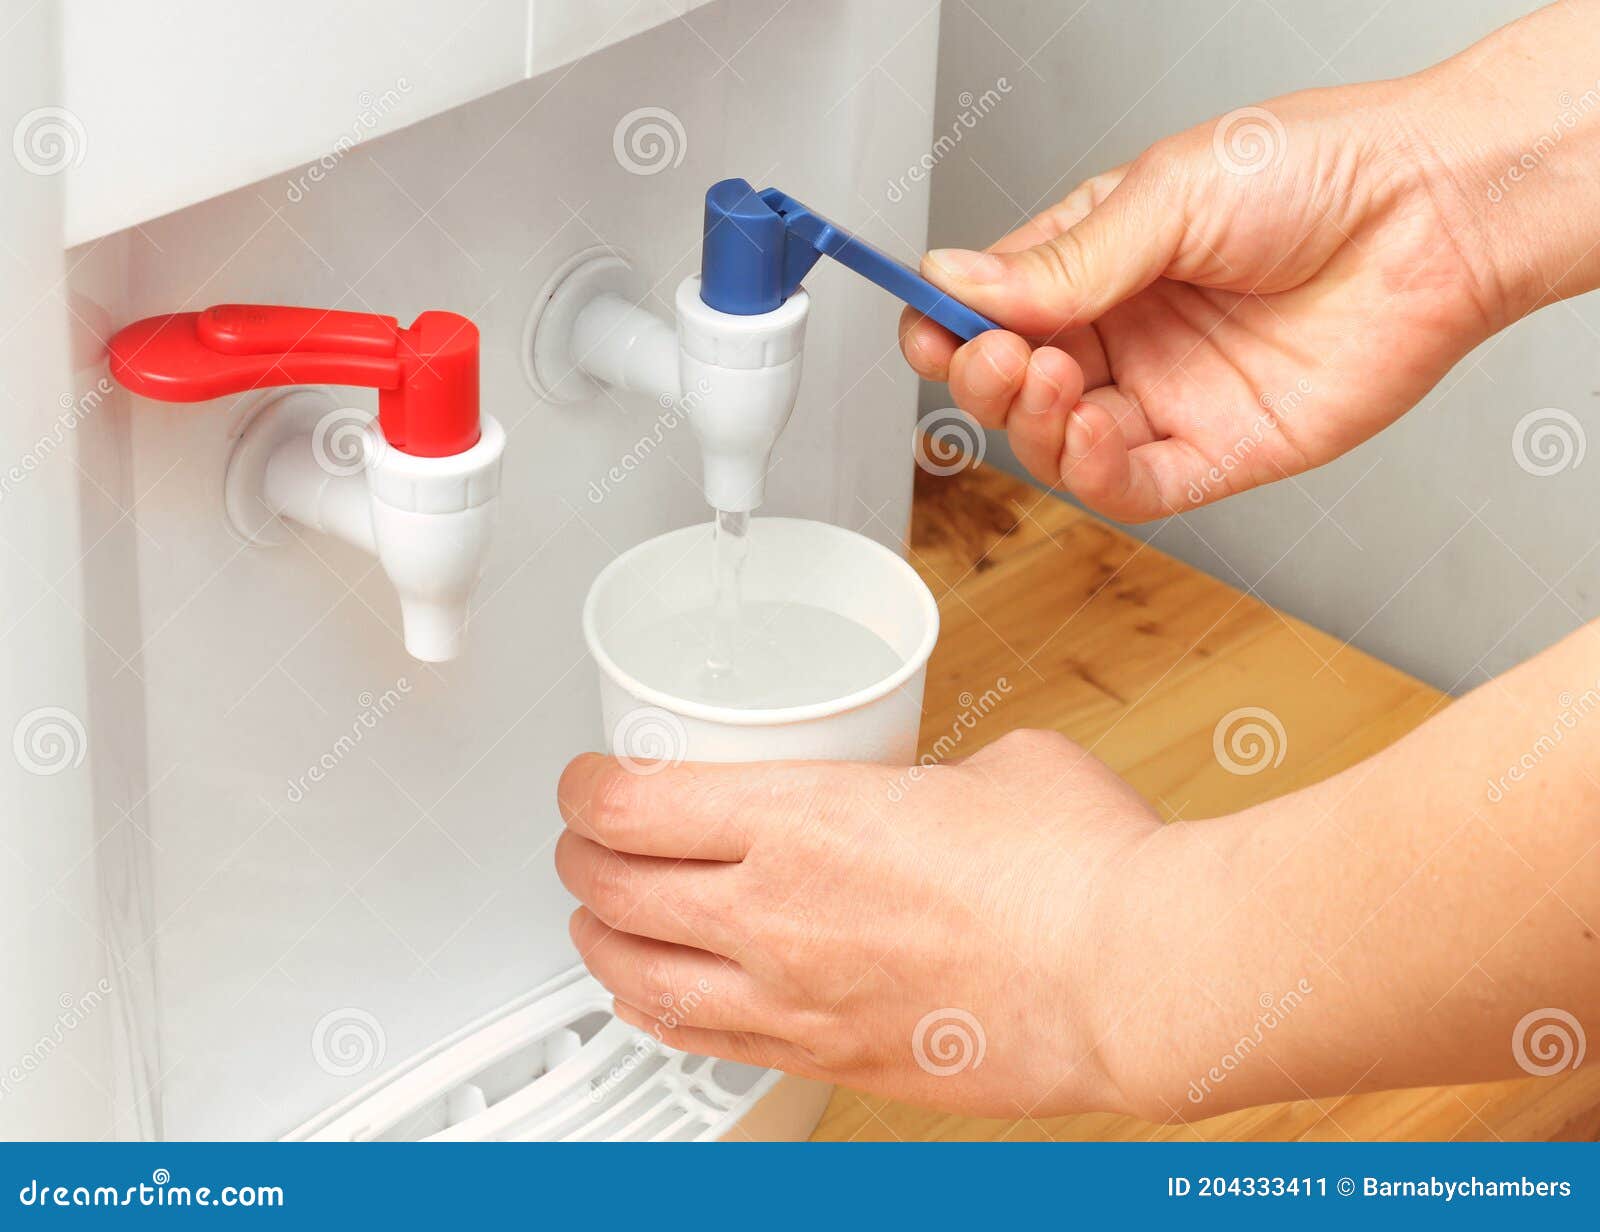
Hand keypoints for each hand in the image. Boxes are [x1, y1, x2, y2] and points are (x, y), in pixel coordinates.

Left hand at [555, 730, 1166, 1117]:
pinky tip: (663, 1004)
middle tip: (587, 845)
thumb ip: (928, 775)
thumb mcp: (992, 764)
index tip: (589, 782)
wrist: (1135, 978)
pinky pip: (710, 1045)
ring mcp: (799, 1002)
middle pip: (616, 891)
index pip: (632, 805)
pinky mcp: (837, 1062)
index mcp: (803, 821)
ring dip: (602, 946)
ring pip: (643, 981)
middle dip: (582, 862)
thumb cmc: (1082, 867)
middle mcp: (778, 915)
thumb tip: (931, 788)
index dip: (587, 790)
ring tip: (600, 926)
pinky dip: (663, 1017)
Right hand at [900, 61, 1573, 520]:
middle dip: (986, 378)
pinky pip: (1130, 487)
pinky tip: (1094, 427)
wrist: (1434, 211)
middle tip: (997, 352)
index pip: (994, 308)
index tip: (927, 324)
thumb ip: (1064, 259)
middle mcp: (1125, 334)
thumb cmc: (1318, 170)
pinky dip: (1094, 470)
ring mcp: (1166, 397)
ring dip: (1034, 422)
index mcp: (1099, 261)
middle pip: (1013, 386)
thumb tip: (957, 280)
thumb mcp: (1167, 194)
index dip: (948, 325)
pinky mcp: (1216, 453)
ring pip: (1058, 444)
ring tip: (1053, 375)